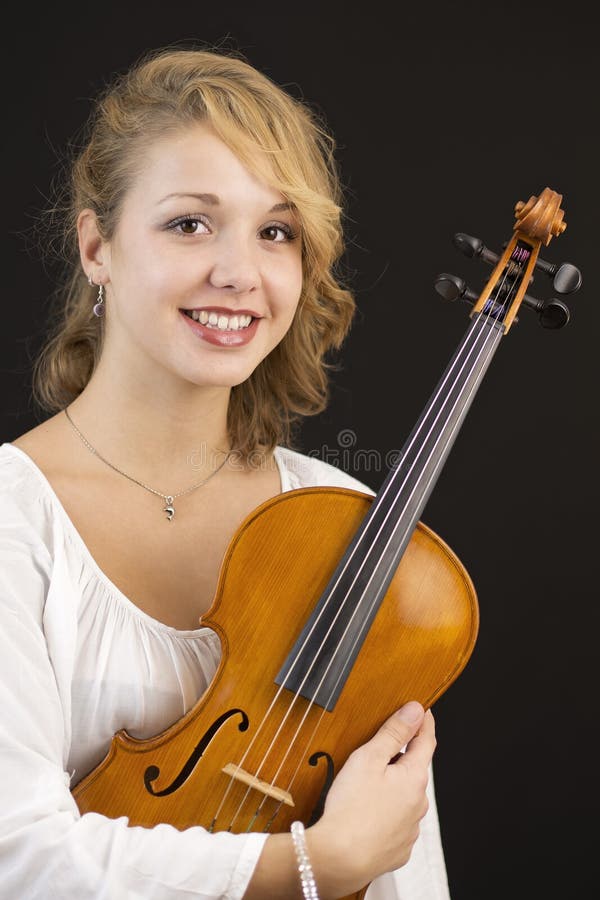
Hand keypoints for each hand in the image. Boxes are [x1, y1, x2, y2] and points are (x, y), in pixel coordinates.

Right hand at [306, 701, 435, 897]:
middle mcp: (419, 804)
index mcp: (414, 777)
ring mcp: (410, 828)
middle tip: (380, 750)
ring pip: (405, 797)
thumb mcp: (370, 757)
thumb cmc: (351, 807)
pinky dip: (386, 812)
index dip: (423, 723)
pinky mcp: (398, 848)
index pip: (427, 741)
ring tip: (366, 785)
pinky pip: (396, 822)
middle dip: (401, 758)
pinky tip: (367, 812)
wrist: (340, 858)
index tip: (422, 711)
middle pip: (414, 770)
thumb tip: (415, 710)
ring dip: (393, 787)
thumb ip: (394, 732)